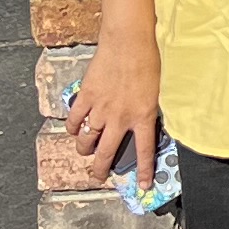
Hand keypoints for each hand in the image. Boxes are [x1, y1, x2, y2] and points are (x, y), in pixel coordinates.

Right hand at [69, 31, 162, 192]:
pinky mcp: (86, 97)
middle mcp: (120, 118)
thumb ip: (148, 111)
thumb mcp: (156, 91)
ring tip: (84, 151)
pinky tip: (73, 128)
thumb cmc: (148, 61)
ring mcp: (101, 109)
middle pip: (107, 153)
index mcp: (143, 116)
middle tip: (99, 177)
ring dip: (84, 149)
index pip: (144, 151)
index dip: (144, 171)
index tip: (144, 186)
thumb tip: (142, 124)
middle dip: (101, 169)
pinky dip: (71, 127)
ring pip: (86, 140)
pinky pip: (74, 120)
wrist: (128, 42)